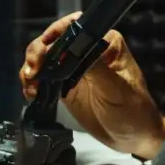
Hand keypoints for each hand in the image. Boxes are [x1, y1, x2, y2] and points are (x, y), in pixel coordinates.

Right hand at [19, 14, 164, 157]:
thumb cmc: (134, 111)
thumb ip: (95, 68)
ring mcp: (74, 69)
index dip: (54, 34)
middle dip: (37, 53)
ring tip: (29, 84)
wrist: (134, 137)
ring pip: (45, 59)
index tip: (44, 52)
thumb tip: (71, 51)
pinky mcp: (66, 87)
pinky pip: (44, 78)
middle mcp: (87, 51)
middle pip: (54, 41)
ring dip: (31, 68)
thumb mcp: (116, 89)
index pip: (75, 28)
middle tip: (32, 72)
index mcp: (105, 43)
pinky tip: (31, 93)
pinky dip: (32, 83)